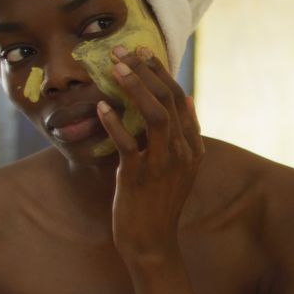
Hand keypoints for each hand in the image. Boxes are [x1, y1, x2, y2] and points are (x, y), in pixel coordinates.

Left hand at [98, 47, 204, 263]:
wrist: (152, 242)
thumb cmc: (159, 202)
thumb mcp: (180, 166)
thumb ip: (184, 134)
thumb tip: (188, 100)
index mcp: (192, 147)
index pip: (180, 99)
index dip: (161, 73)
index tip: (142, 53)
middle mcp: (182, 151)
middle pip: (169, 100)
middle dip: (146, 71)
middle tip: (123, 51)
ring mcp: (163, 164)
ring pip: (154, 115)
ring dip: (135, 87)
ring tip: (115, 68)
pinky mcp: (139, 176)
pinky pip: (128, 144)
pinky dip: (115, 123)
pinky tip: (101, 107)